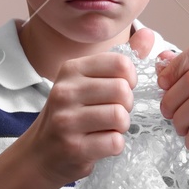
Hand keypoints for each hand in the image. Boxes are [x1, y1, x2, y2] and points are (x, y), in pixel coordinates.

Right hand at [20, 26, 164, 186]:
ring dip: (121, 127)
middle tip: (112, 113)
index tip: (119, 91)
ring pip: (120, 117)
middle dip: (126, 106)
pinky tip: (100, 144)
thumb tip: (148, 34)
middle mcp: (65, 91)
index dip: (129, 80)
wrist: (40, 154)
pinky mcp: (73, 147)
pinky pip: (114, 142)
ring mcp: (67, 120)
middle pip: (123, 91)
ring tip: (106, 129)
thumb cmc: (70, 115)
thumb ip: (119, 61)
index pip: (121, 64)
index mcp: (71, 70)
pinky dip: (114, 146)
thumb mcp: (87, 82)